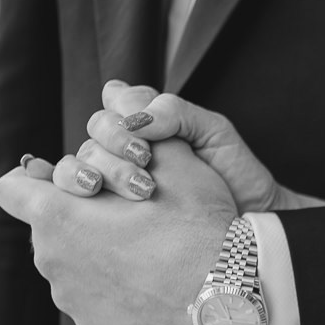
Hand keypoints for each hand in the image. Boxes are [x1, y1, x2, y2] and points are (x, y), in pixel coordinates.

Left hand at [0, 145, 236, 324]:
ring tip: (144, 253)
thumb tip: (113, 96)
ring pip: (70, 266)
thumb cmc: (200, 223)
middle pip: (47, 229)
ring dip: (95, 256)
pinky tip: (151, 283)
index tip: (69, 185)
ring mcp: (71, 299)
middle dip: (77, 219)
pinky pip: (92, 300)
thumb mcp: (173, 161)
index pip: (11, 189)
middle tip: (126, 217)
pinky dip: (113, 290)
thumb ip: (129, 129)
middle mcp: (52, 260)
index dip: (35, 181)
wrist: (230, 291)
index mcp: (58, 215)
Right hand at [70, 81, 324, 211]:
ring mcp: (116, 177)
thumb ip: (175, 112)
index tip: (146, 141)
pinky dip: (76, 189)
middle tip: (144, 165)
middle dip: (114, 146)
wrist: (249, 221)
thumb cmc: (235, 174)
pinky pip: (78, 193)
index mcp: (148, 120)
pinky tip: (90, 197)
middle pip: (95, 132)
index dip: (121, 117)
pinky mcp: (112, 209)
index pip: (114, 103)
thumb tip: (135, 118)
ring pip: (83, 161)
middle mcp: (127, 145)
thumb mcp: (214, 131)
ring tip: (135, 191)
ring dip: (98, 171)